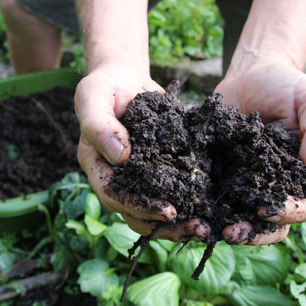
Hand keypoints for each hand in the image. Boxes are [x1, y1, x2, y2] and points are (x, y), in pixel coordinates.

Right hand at [75, 62, 210, 240]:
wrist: (126, 77)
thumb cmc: (106, 84)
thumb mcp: (93, 96)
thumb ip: (99, 125)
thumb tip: (121, 157)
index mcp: (97, 165)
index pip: (114, 195)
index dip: (139, 207)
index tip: (168, 211)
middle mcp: (117, 177)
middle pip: (136, 213)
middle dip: (165, 225)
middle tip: (197, 228)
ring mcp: (140, 175)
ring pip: (155, 209)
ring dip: (180, 222)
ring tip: (207, 227)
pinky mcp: (161, 168)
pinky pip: (173, 190)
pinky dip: (191, 201)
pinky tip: (211, 207)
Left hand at [214, 62, 305, 244]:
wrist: (250, 75)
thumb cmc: (286, 86)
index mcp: (300, 176)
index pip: (303, 206)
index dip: (288, 213)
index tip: (266, 208)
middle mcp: (272, 186)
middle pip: (269, 224)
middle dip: (251, 233)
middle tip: (230, 233)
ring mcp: (243, 183)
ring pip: (237, 217)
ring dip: (220, 226)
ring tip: (201, 228)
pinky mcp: (218, 174)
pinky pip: (210, 196)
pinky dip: (199, 206)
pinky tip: (184, 208)